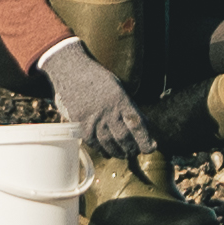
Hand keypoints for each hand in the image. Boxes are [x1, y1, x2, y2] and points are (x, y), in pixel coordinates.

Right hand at [39, 42, 150, 160]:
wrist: (71, 70)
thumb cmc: (98, 79)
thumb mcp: (119, 88)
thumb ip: (130, 106)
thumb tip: (145, 125)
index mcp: (120, 100)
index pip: (137, 124)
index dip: (145, 139)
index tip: (152, 147)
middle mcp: (107, 110)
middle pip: (124, 137)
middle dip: (132, 148)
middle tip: (136, 151)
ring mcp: (92, 118)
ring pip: (108, 143)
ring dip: (119, 152)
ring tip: (124, 154)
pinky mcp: (79, 122)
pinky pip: (92, 142)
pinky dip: (102, 150)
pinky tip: (108, 153)